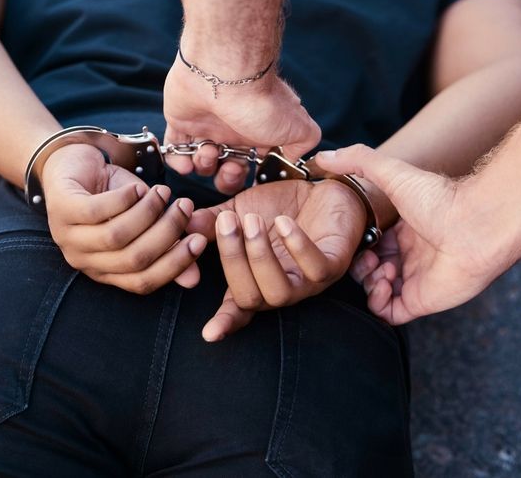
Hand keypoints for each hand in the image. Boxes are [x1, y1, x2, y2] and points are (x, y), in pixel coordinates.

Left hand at [42, 144, 206, 293]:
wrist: (75, 161)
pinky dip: (123, 200)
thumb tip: (194, 278)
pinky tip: (137, 188)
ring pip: (116, 237)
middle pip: (133, 260)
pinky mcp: (60, 210)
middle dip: (167, 233)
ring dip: (148, 213)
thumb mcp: (145, 220)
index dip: (174, 264)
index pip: (142, 282)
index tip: (200, 240)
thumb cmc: (112, 194)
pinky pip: (97, 211)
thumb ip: (168, 246)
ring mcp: (68, 237)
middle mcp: (84, 261)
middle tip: (185, 207)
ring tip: (163, 192)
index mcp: (105, 271)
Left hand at [163, 56, 320, 193]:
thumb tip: (293, 158)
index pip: (251, 163)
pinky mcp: (181, 120)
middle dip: (226, 178)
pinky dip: (178, 161)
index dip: (248, 176)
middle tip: (228, 169)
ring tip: (208, 151)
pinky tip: (186, 163)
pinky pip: (174, 148)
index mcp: (256, 132)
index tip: (248, 176)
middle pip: (225, 166)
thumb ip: (302, 144)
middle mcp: (232, 128)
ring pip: (202, 160)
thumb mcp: (300, 127)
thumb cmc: (262, 102)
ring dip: (204, 166)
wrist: (226, 74)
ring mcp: (206, 124)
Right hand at [187, 178, 364, 339]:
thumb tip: (185, 225)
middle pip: (251, 298)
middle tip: (228, 223)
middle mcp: (281, 288)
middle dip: (233, 261)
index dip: (224, 322)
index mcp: (255, 281)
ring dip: (260, 257)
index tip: (209, 334)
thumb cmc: (279, 206)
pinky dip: (297, 246)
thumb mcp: (238, 210)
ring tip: (254, 222)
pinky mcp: (334, 265)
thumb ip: (211, 221)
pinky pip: (316, 269)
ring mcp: (308, 281)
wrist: (322, 187)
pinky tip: (284, 223)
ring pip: (279, 292)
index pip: (237, 310)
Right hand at [314, 144, 508, 323]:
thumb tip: (323, 156)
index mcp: (403, 231)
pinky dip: (378, 302)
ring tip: (380, 268)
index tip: (353, 239)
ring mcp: (415, 280)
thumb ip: (358, 161)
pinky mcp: (420, 301)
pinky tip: (383, 283)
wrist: (475, 224)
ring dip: (368, 282)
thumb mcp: (391, 172)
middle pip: (369, 269)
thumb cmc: (439, 198)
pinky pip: (388, 313)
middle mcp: (409, 256)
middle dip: (359, 265)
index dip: (354, 245)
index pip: (368, 245)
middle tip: (367, 257)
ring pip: (375, 292)